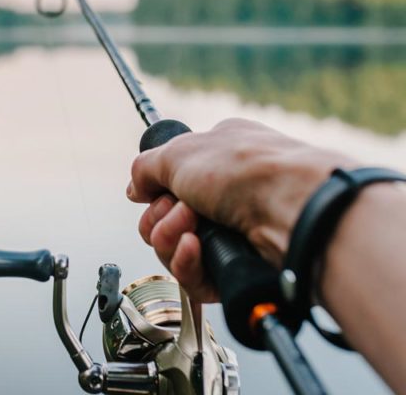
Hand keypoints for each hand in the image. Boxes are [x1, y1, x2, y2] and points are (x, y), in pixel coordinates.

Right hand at [126, 118, 354, 302]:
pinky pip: (192, 277)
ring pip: (174, 249)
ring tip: (191, 228)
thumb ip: (145, 167)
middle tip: (180, 209)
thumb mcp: (180, 151)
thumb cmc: (246, 170)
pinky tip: (195, 248)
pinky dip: (186, 263)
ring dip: (169, 238)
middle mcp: (226, 195)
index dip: (156, 191)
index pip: (170, 181)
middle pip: (164, 219)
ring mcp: (232, 233)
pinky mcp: (236, 268)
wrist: (293, 208)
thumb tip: (135, 189)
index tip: (153, 192)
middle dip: (160, 217)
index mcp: (218, 157)